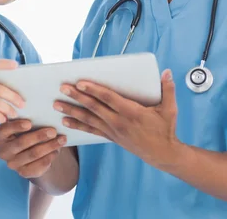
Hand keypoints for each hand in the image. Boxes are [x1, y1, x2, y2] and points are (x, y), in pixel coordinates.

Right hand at [0, 119, 66, 177]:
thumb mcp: (23, 124)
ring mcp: (12, 164)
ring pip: (33, 154)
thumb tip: (44, 115)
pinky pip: (38, 166)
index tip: (29, 123)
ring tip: (61, 139)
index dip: (16, 126)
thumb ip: (28, 120)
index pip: (5, 130)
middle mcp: (3, 151)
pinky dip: (49, 157)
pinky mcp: (23, 173)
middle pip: (21, 143)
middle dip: (39, 136)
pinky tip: (57, 150)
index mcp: (0, 136)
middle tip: (53, 131)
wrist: (30, 150)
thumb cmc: (27, 131)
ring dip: (49, 146)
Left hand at [53, 69, 179, 168]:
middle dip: (76, 97)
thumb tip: (167, 72)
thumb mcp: (170, 109)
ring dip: (71, 111)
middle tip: (62, 88)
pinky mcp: (111, 137)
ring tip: (57, 105)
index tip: (80, 82)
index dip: (93, 90)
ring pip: (88, 119)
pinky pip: (91, 131)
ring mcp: (113, 131)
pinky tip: (65, 122)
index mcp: (132, 112)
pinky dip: (77, 126)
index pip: (108, 98)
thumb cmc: (165, 129)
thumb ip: (168, 89)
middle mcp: (119, 122)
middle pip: (93, 107)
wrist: (163, 154)